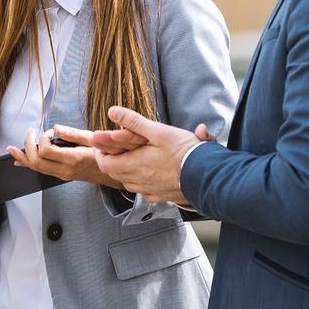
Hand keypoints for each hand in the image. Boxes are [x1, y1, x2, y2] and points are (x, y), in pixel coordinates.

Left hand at [7, 128, 122, 187]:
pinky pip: (40, 171)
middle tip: (29, 133)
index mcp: (73, 159)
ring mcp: (61, 175)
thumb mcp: (92, 139)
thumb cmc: (103, 153)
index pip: (47, 151)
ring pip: (35, 169)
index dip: (42, 138)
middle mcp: (65, 170)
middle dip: (27, 146)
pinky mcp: (59, 176)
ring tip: (11, 149)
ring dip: (22, 157)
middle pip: (36, 162)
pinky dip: (28, 164)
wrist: (110, 172)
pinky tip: (19, 160)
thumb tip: (55, 128)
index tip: (48, 131)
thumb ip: (72, 134)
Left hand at [91, 106, 206, 204]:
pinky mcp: (160, 197)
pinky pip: (143, 190)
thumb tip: (112, 112)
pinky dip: (141, 180)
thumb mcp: (158, 131)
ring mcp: (149, 191)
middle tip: (116, 147)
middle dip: (113, 159)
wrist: (206, 175)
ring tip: (133, 157)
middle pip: (114, 173)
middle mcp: (138, 182)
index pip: (105, 163)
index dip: (101, 152)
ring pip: (128, 182)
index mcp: (134, 165)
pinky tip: (150, 171)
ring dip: (126, 170)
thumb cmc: (184, 152)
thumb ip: (133, 121)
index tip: (104, 143)